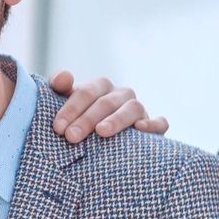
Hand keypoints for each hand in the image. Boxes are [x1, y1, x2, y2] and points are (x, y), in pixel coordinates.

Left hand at [48, 71, 169, 144]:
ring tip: (101, 132)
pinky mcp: (154, 126)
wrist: (98, 141)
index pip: (87, 92)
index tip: (58, 128)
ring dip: (116, 120)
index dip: (71, 108)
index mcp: (100, 87)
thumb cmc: (78, 119)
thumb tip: (63, 77)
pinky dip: (153, 124)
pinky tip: (140, 129)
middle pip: (106, 102)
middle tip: (71, 137)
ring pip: (132, 108)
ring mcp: (139, 110)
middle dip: (87, 119)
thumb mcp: (65, 103)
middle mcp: (121, 95)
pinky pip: (160, 123)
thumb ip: (60, 87)